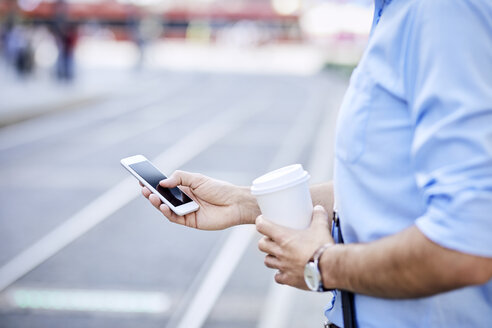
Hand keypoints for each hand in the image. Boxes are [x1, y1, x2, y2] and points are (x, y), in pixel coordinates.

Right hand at [141, 170, 258, 229]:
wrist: (235, 203)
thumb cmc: (218, 189)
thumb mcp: (197, 178)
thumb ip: (179, 178)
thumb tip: (162, 182)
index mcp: (184, 187)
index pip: (164, 186)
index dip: (153, 184)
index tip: (141, 179)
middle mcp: (183, 200)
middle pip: (163, 198)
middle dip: (152, 193)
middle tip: (144, 189)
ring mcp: (185, 211)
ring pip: (166, 208)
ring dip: (158, 203)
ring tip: (153, 197)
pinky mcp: (189, 221)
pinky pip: (175, 218)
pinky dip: (168, 213)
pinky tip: (165, 206)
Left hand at [256, 205, 333, 289]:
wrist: (329, 268)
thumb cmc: (322, 246)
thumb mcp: (321, 227)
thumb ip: (318, 216)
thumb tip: (318, 208)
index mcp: (283, 237)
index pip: (262, 226)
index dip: (260, 222)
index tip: (262, 221)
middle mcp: (280, 252)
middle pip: (261, 245)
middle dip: (265, 241)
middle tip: (272, 240)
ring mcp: (283, 266)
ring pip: (267, 261)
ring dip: (271, 257)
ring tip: (278, 255)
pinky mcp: (289, 279)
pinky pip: (278, 277)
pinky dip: (280, 274)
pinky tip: (286, 271)